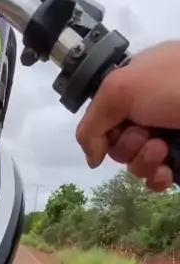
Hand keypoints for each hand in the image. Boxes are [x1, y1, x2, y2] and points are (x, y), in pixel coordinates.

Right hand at [76, 41, 179, 190]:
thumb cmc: (176, 84)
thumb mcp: (121, 88)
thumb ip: (92, 122)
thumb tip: (92, 158)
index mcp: (137, 87)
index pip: (105, 119)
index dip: (105, 130)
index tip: (116, 128)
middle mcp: (151, 112)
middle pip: (118, 145)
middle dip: (127, 147)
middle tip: (145, 135)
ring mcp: (169, 137)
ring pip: (136, 165)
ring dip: (143, 162)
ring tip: (162, 149)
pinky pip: (156, 179)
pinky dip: (156, 179)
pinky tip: (166, 172)